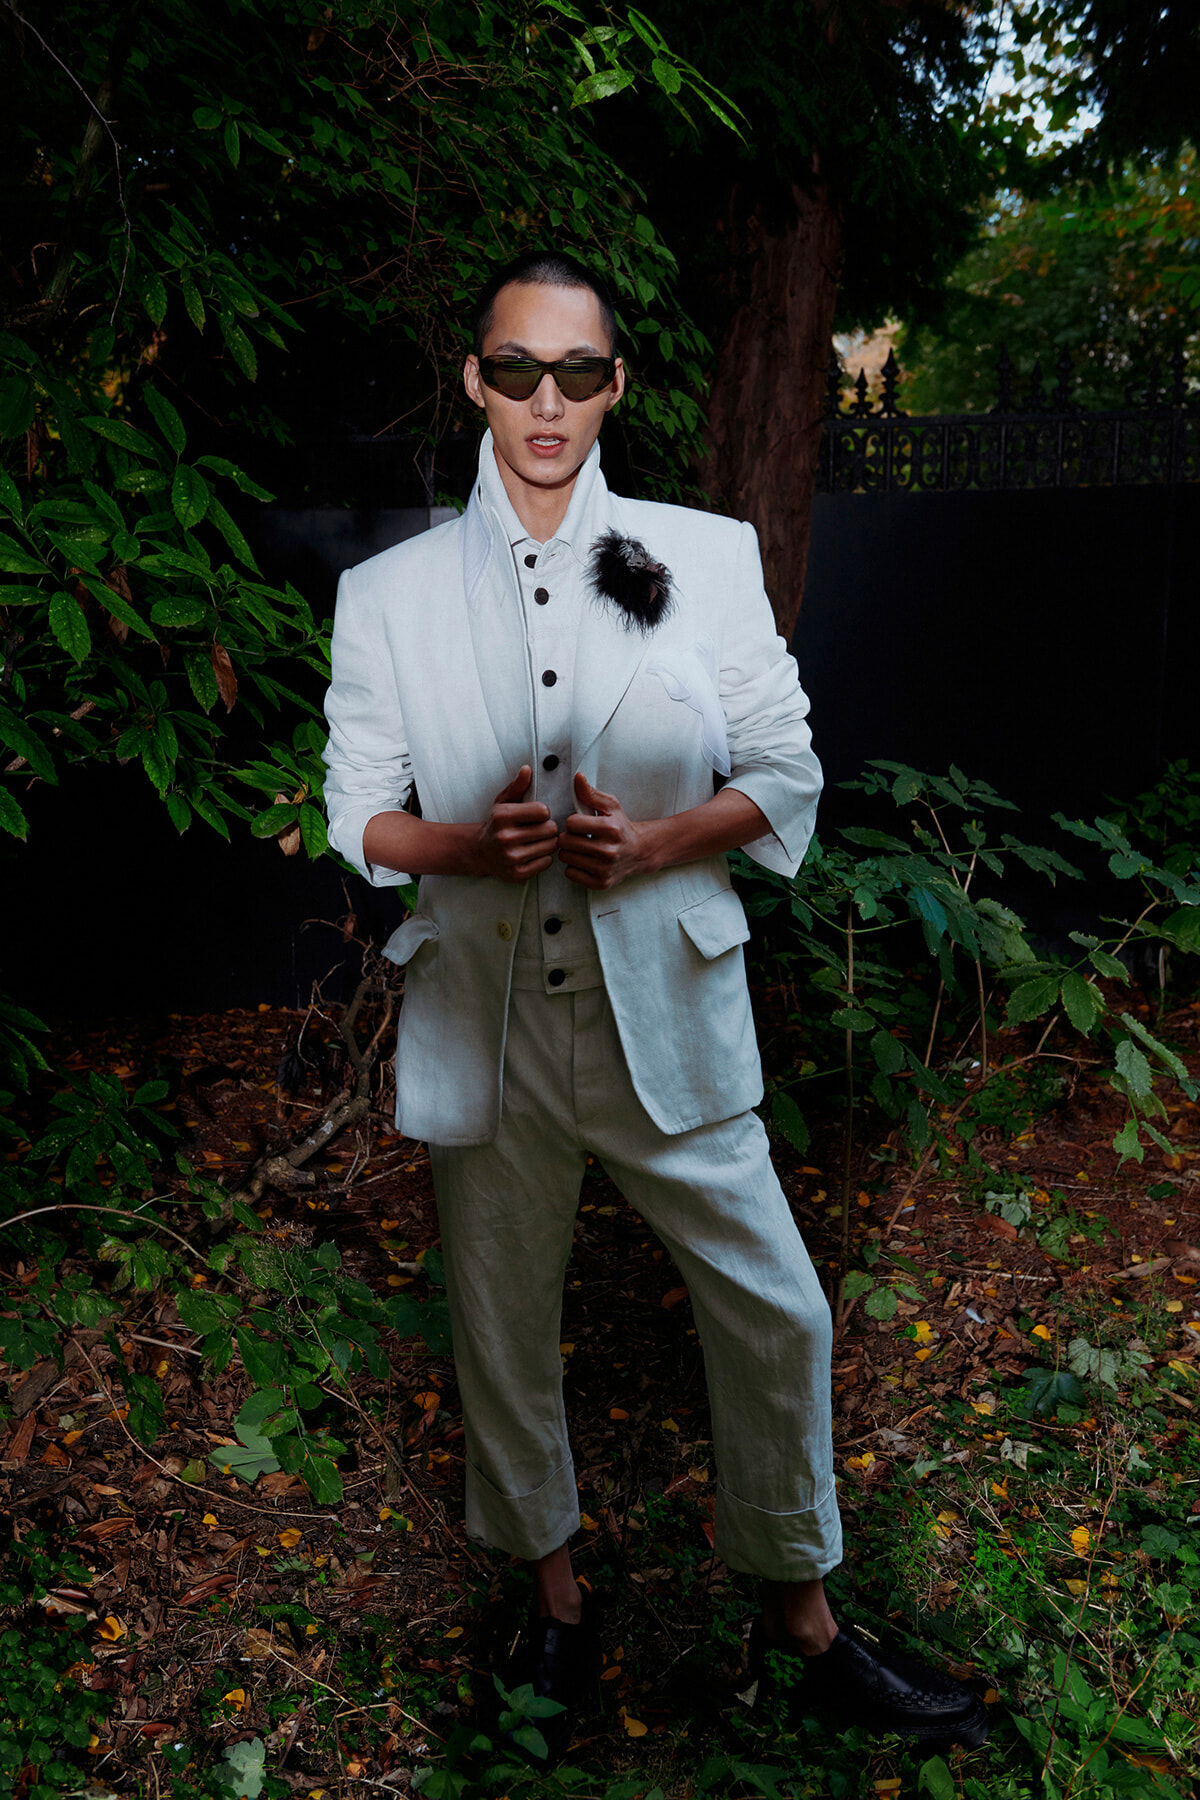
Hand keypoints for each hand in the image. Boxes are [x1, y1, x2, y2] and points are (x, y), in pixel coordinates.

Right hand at [474, 765, 557, 882]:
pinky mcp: (517, 873)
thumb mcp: (502, 802)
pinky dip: (544, 858)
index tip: (536, 815)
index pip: (543, 811)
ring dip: (548, 842)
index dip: (543, 812)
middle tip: (538, 829)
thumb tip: (527, 769)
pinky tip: (533, 853)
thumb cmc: (495, 824)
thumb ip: (517, 786)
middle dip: (548, 828)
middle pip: (550, 829)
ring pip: (551, 846)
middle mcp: (506, 837)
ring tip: (536, 840)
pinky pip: (547, 862)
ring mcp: (511, 857)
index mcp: (503, 816)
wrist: (478, 852)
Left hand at [557, 772, 651, 889]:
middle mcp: (609, 850)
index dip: (573, 822)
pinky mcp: (600, 883)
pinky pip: (570, 873)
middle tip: (579, 837)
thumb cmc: (621, 826)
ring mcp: (605, 869)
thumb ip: (591, 793)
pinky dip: (574, 867)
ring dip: (570, 852)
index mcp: (611, 828)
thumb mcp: (610, 806)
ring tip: (582, 848)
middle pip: (565, 841)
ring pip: (565, 857)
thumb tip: (577, 777)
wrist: (639, 852)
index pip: (571, 823)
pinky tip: (585, 861)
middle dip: (569, 837)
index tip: (581, 824)